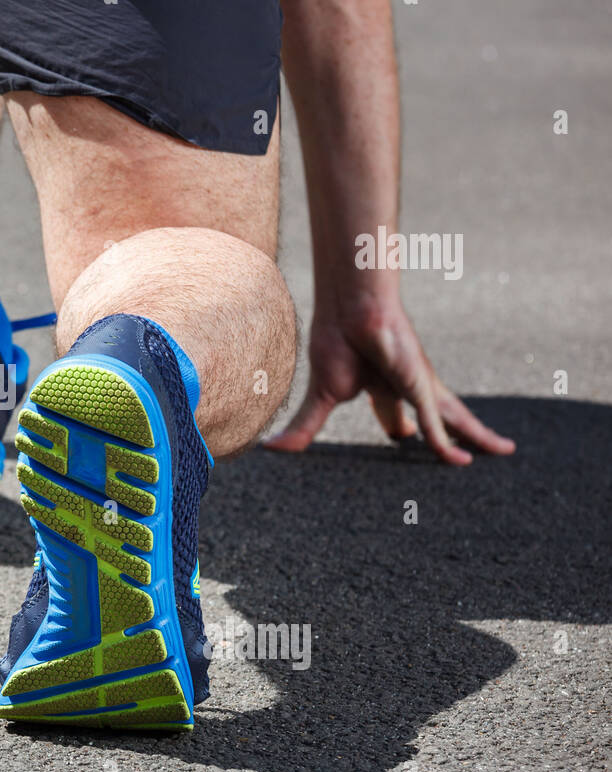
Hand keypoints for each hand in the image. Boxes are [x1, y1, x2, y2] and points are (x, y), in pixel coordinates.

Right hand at [265, 299, 514, 464]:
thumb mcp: (321, 397)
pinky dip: (444, 443)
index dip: (398, 429)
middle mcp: (407, 386)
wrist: (351, 310)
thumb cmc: (337, 341)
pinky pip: (436, 423)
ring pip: (455, 418)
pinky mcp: (422, 387)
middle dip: (448, 436)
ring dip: (476, 436)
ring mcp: (421, 386)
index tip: (401, 441)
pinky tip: (459, 461)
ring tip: (502, 451)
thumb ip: (304, 427)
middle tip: (462, 456)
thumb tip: (271, 449)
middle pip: (436, 417)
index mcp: (381, 386)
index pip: (394, 414)